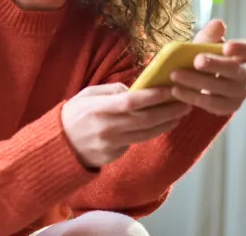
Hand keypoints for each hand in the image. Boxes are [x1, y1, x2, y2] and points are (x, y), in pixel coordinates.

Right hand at [61, 82, 191, 167]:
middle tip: (185, 102)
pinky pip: (136, 142)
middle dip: (168, 111)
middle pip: (144, 120)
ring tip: (180, 114)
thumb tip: (136, 90)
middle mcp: (106, 128)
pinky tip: (162, 124)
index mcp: (97, 109)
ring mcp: (110, 144)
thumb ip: (111, 90)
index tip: (170, 90)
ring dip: (166, 123)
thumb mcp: (87, 95)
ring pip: (146, 133)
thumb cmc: (74, 114)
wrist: (60, 145)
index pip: (130, 102)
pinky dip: (151, 132)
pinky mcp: (114, 155)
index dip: (152, 97)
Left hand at [170, 19, 245, 115]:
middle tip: (196, 61)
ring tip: (175, 74)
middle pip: (237, 71)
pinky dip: (192, 97)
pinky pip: (212, 104)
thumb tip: (217, 23)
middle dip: (216, 65)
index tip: (226, 47)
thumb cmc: (206, 57)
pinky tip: (176, 90)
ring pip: (222, 89)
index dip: (244, 48)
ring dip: (198, 82)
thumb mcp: (205, 45)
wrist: (199, 81)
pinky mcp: (229, 107)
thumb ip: (210, 35)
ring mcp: (240, 92)